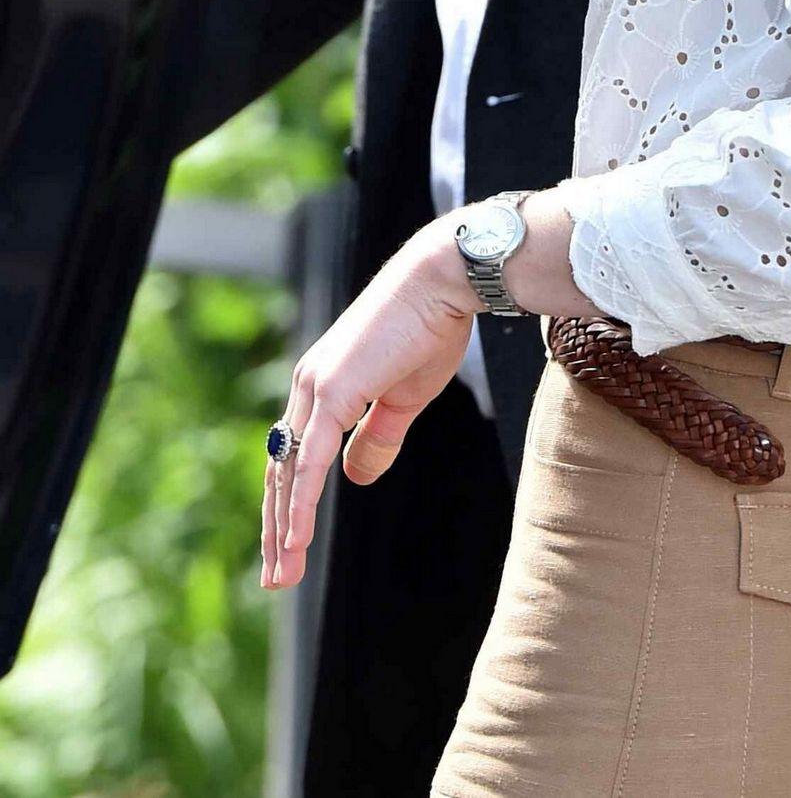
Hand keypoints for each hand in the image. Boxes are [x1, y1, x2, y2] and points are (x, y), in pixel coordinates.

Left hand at [261, 221, 474, 590]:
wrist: (442, 282)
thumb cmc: (430, 329)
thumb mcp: (402, 398)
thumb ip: (376, 438)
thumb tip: (353, 479)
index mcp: (322, 387)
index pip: (294, 456)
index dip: (289, 503)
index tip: (289, 547)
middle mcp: (308, 387)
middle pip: (281, 470)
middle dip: (277, 528)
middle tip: (277, 579)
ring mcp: (315, 387)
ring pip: (289, 472)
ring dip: (284, 527)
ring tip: (283, 575)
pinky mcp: (331, 391)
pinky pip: (310, 460)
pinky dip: (301, 503)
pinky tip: (297, 539)